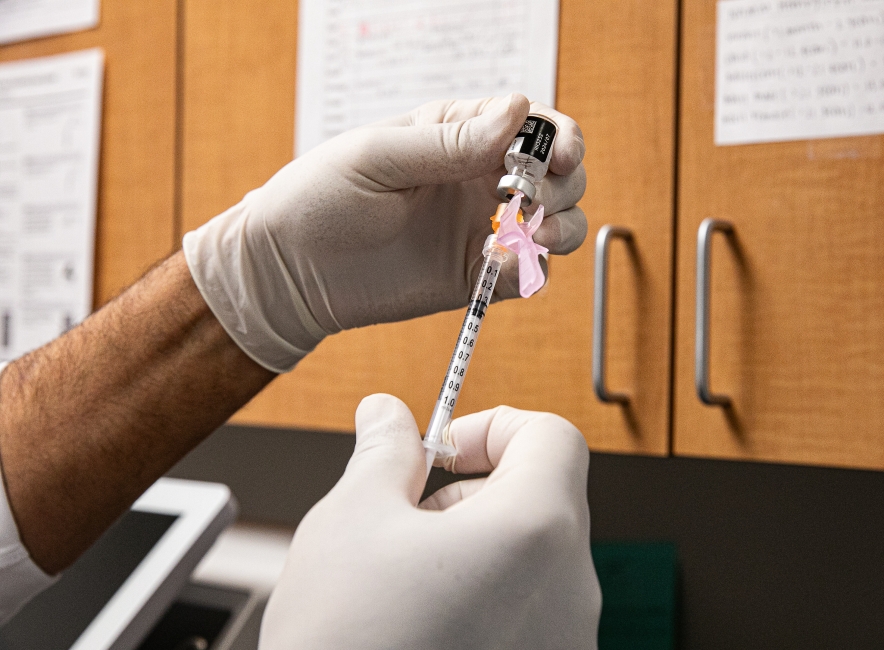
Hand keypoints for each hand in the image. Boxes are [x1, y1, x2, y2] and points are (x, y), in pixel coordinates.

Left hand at [183, 95, 586, 371]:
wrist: (290, 272)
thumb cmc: (320, 198)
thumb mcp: (379, 157)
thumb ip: (449, 142)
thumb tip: (518, 111)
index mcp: (458, 134)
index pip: (532, 124)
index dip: (558, 137)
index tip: (558, 156)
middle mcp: (478, 178)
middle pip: (559, 174)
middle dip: (563, 185)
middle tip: (532, 202)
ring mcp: (481, 228)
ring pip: (557, 223)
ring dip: (561, 228)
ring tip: (530, 236)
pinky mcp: (477, 275)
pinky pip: (527, 274)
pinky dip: (530, 272)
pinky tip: (499, 267)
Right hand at [257, 394, 600, 649]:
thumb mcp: (352, 521)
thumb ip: (384, 451)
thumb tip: (388, 414)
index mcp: (536, 532)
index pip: (553, 437)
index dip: (493, 426)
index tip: (442, 452)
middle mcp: (572, 592)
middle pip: (540, 501)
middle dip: (468, 496)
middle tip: (404, 523)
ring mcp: (568, 648)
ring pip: (531, 563)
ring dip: (473, 552)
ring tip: (402, 585)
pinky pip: (529, 619)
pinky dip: (484, 605)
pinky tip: (422, 631)